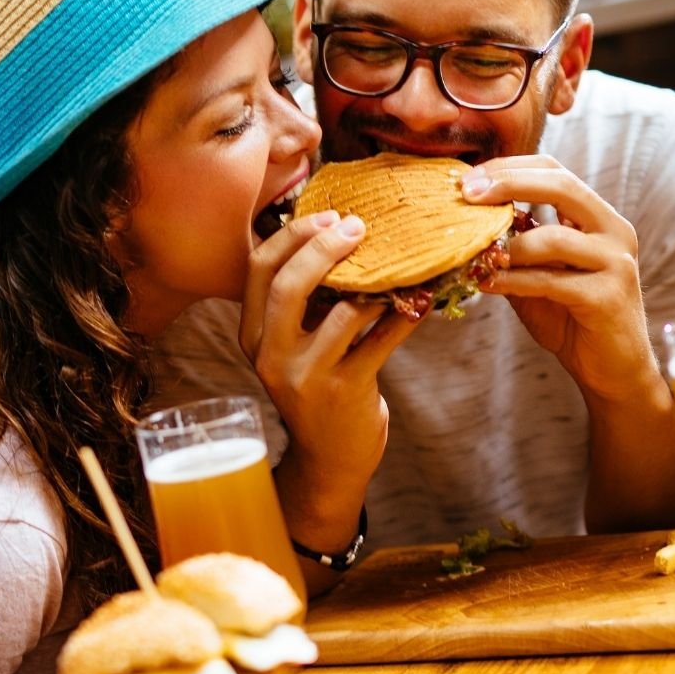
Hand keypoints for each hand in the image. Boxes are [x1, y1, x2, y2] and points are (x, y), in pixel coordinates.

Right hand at [240, 210, 421, 513]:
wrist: (329, 459)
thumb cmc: (316, 388)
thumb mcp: (292, 347)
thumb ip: (302, 302)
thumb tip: (334, 234)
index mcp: (253, 335)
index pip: (258, 268)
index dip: (292, 235)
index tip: (328, 215)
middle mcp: (271, 355)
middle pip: (289, 285)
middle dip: (324, 248)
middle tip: (358, 227)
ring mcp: (306, 376)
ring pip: (343, 311)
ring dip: (376, 281)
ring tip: (400, 261)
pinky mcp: (344, 391)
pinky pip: (381, 340)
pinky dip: (404, 315)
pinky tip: (421, 299)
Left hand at [461, 155, 657, 402]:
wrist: (613, 370)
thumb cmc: (573, 318)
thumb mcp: (540, 273)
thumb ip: (517, 245)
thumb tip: (467, 220)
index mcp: (598, 217)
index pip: (555, 170)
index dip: (510, 168)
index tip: (469, 179)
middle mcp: (614, 230)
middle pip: (561, 185)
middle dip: (508, 184)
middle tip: (467, 193)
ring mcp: (616, 263)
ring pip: (553, 238)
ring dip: (508, 245)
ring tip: (477, 254)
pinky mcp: (608, 297)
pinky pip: (551, 281)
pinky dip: (514, 280)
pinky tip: (488, 283)